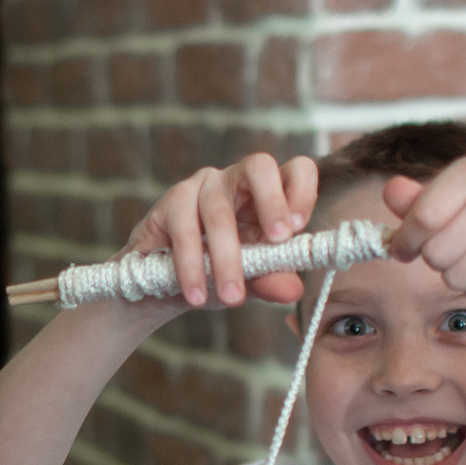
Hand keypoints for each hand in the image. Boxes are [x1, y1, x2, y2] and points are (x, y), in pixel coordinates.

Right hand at [120, 153, 318, 309]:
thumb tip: (294, 290)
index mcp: (267, 195)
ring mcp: (202, 186)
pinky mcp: (170, 202)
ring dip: (226, 258)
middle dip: (272, 202)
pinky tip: (195, 293)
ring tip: (231, 297)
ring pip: (219, 211)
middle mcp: (236, 180)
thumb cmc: (215, 273)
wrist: (163, 288)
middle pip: (259, 167)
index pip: (295, 171)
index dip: (303, 191)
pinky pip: (183, 229)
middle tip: (278, 240)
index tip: (299, 227)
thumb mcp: (250, 280)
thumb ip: (271, 280)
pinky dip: (191, 266)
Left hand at [382, 160, 465, 308]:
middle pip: (435, 253)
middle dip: (441, 263)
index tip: (407, 250)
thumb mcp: (463, 201)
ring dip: (464, 279)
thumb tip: (389, 192)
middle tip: (462, 254)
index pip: (421, 217)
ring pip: (455, 277)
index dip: (406, 241)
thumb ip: (422, 199)